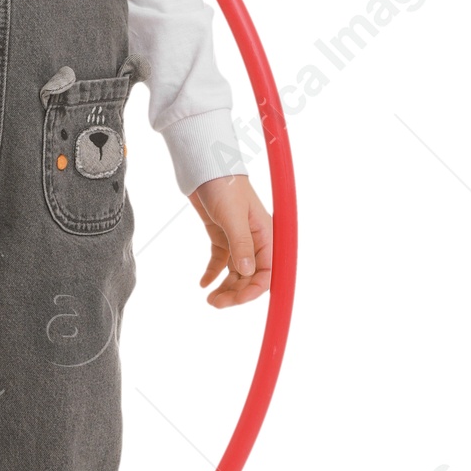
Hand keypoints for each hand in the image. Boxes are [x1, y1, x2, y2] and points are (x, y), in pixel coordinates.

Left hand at [187, 174, 272, 309]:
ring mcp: (239, 239)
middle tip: (215, 303)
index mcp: (267, 235)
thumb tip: (248, 274)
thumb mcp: (232, 216)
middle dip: (236, 292)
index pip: (267, 272)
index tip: (236, 300)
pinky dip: (213, 273)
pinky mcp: (222, 235)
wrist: (205, 166)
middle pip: (251, 276)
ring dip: (225, 287)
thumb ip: (241, 245)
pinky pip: (221, 261)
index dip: (254, 290)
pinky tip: (203, 284)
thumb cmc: (224, 186)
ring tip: (209, 299)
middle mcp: (255, 240)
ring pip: (236, 272)